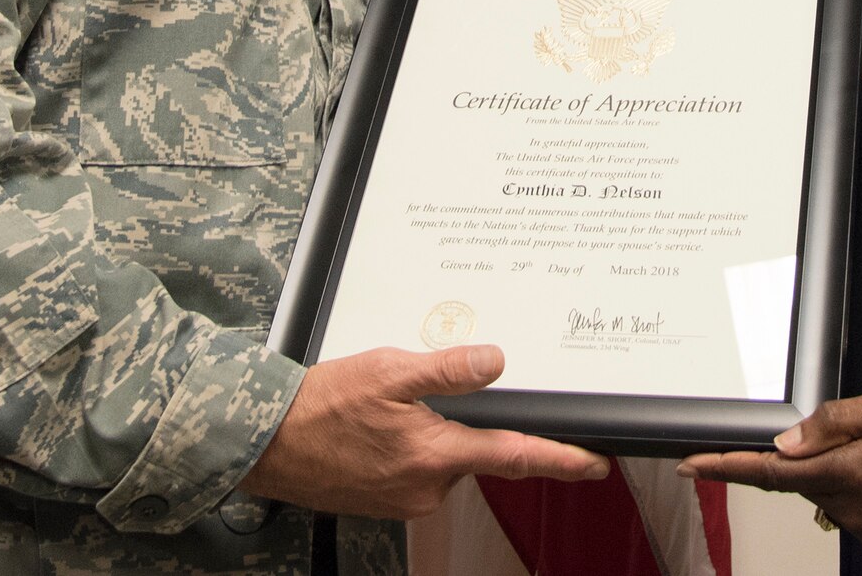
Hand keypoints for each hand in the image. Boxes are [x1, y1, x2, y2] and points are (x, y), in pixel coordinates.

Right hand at [242, 344, 607, 518]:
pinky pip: (417, 465)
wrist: (266, 441)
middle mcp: (427, 487)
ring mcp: (406, 497)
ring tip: (385, 406)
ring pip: (444, 455)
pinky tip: (377, 424)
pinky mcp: (387, 498)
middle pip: (477, 450)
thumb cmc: (321, 407)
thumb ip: (447, 369)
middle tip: (423, 393)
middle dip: (465, 420)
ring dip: (431, 429)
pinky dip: (410, 441)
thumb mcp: (388, 372)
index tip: (595, 464)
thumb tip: (496, 362)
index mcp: (435, 456)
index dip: (561, 461)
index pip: (516, 457)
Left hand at [679, 386, 861, 551]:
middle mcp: (856, 509)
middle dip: (813, 454)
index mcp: (854, 472)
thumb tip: (785, 441)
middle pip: (803, 480)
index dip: (728, 469)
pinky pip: (850, 509)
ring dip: (840, 470)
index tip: (691, 465)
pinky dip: (857, 487)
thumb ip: (834, 422)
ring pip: (827, 494)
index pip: (774, 473)